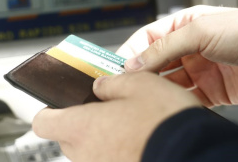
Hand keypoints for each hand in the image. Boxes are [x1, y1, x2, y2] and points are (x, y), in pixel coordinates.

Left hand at [32, 72, 200, 161]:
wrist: (194, 153)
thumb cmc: (164, 121)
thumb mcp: (139, 84)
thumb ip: (112, 83)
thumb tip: (101, 86)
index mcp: (82, 127)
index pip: (43, 122)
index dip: (51, 109)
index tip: (62, 102)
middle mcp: (86, 154)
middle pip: (68, 136)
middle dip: (83, 121)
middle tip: (105, 107)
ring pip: (91, 151)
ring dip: (103, 137)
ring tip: (130, 124)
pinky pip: (110, 161)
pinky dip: (118, 151)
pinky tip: (140, 140)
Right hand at [117, 5, 237, 106]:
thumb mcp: (200, 31)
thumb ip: (164, 47)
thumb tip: (134, 63)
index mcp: (184, 26)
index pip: (147, 39)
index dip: (130, 53)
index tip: (115, 69)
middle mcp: (190, 48)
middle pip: (155, 63)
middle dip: (140, 74)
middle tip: (123, 87)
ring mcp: (200, 70)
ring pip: (168, 83)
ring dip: (157, 90)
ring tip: (143, 98)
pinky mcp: (212, 92)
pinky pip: (187, 99)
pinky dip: (176, 103)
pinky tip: (167, 106)